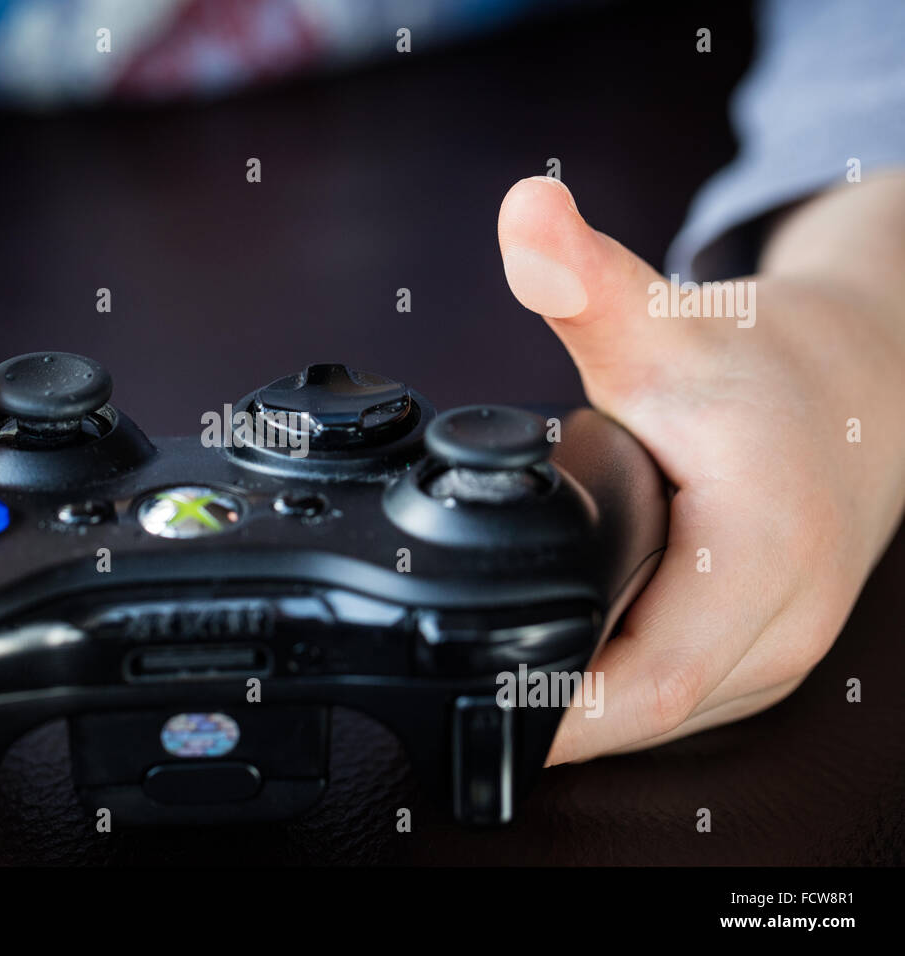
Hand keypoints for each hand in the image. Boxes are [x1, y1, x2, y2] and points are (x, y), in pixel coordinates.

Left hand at [496, 174, 904, 762]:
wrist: (857, 387)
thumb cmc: (766, 365)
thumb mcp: (668, 323)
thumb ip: (586, 282)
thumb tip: (524, 209)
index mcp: (760, 561)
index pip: (644, 687)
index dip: (551, 713)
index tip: (468, 702)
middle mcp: (776, 627)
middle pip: (639, 718)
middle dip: (546, 715)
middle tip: (450, 688)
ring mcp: (773, 650)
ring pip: (657, 719)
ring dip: (577, 707)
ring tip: (491, 676)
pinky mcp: (756, 651)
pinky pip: (673, 697)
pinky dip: (610, 688)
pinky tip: (556, 660)